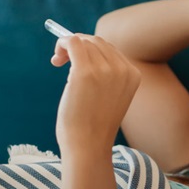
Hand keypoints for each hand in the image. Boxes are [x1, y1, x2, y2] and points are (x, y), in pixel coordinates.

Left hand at [51, 34, 141, 154]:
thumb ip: (106, 75)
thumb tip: (81, 48)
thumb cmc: (93, 126)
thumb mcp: (110, 97)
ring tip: (58, 62)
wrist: (88, 146)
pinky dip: (62, 43)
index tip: (75, 60)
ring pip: (84, 41)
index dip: (90, 49)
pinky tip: (56, 58)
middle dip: (78, 45)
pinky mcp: (84, 72)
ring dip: (67, 47)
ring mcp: (104, 70)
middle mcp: (122, 69)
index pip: (110, 49)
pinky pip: (72, 42)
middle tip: (63, 60)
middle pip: (97, 42)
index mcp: (133, 75)